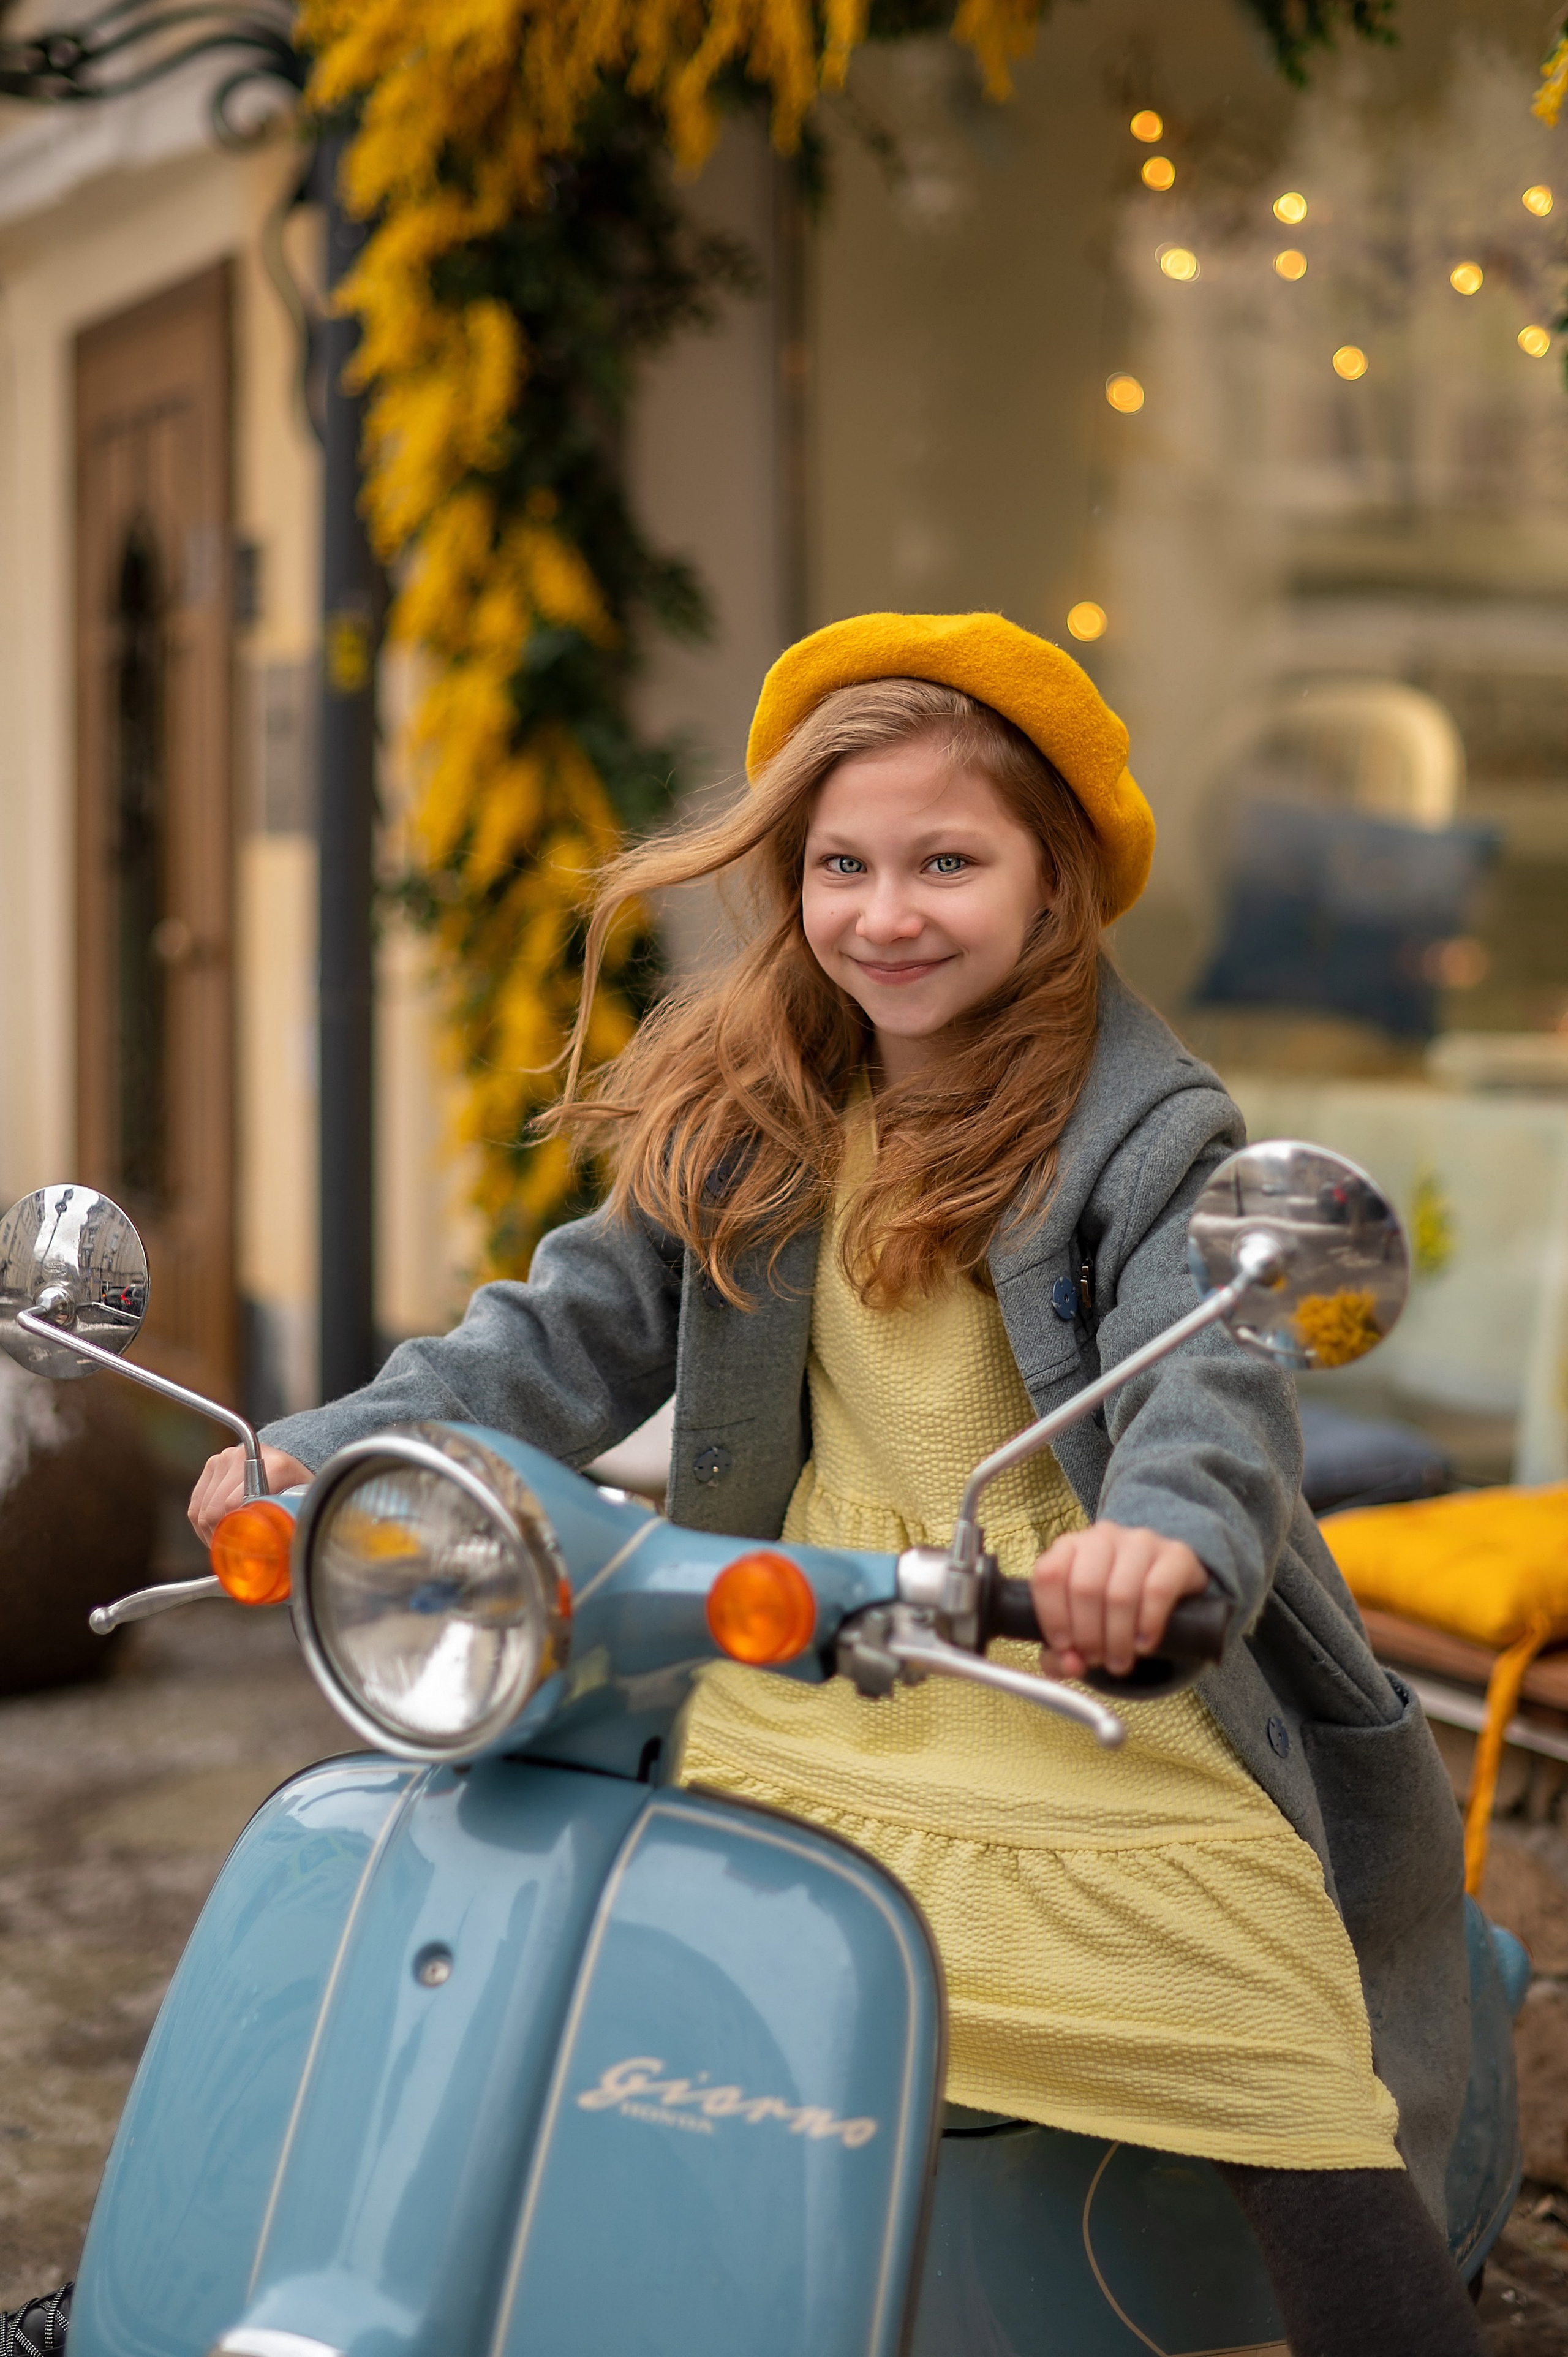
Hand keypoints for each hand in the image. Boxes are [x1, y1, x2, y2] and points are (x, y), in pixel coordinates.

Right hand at [189, 1444, 312, 1546]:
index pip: (235, 1505)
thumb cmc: (294, 1488)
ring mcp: (225, 1458)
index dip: (233, 1532)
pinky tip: (215, 1533)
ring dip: (209, 1533)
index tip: (240, 1549)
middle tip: (231, 1551)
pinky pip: (196, 1505)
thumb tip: (284, 1557)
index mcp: (273, 1466)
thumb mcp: (302, 1505)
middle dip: (220, 1536)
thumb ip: (293, 1526)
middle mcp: (244, 1457)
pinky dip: (201, 1525)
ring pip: (202, 1511)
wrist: (284, 1463)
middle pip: (215, 1509)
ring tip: (225, 1543)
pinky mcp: (211, 1465)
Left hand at [1028, 1523, 1207, 1678]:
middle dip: (1089, 1636)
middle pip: (1084, 1588)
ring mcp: (1140, 1542)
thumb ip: (1062, 1654)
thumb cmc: (1112, 1609)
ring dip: (1117, 1638)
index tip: (1065, 1647)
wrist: (1167, 1590)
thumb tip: (1071, 1665)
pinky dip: (1147, 1625)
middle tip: (1097, 1660)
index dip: (1053, 1616)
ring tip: (1120, 1661)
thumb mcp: (1081, 1628)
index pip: (1049, 1574)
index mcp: (1070, 1547)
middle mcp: (1103, 1537)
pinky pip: (1157, 1591)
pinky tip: (1144, 1644)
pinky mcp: (1176, 1555)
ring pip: (1120, 1593)